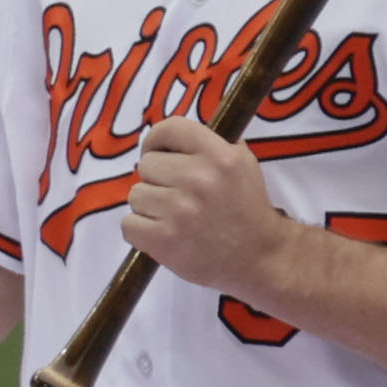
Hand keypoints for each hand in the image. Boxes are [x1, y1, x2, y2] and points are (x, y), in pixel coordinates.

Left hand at [122, 116, 297, 293]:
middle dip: (157, 179)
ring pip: (136, 195)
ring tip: (173, 217)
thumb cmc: (247, 209)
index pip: (168, 129)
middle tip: (175, 194)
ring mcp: (178, 211)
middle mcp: (198, 179)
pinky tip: (162, 233)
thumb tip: (175, 136)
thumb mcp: (243, 163)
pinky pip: (128, 225)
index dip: (157, 141)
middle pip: (146, 164)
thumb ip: (212, 142)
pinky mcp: (163, 240)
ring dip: (149, 206)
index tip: (159, 153)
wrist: (258, 258)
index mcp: (218, 156)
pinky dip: (140, 231)